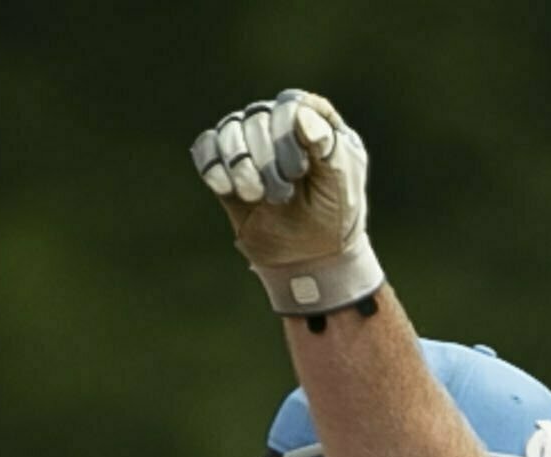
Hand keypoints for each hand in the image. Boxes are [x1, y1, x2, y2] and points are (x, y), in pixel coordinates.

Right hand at [191, 89, 382, 317]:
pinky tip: (232, 191)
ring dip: (241, 166)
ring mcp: (250, 143)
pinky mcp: (227, 167)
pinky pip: (207, 150)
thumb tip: (300, 114)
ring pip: (229, 130)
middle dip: (267, 159)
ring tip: (258, 195)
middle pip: (256, 117)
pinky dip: (215, 169)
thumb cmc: (333, 217)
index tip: (302, 170)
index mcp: (313, 120)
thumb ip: (329, 146)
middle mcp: (279, 124)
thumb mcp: (342, 184)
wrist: (310, 258)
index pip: (289, 104)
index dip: (289, 135)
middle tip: (283, 193)